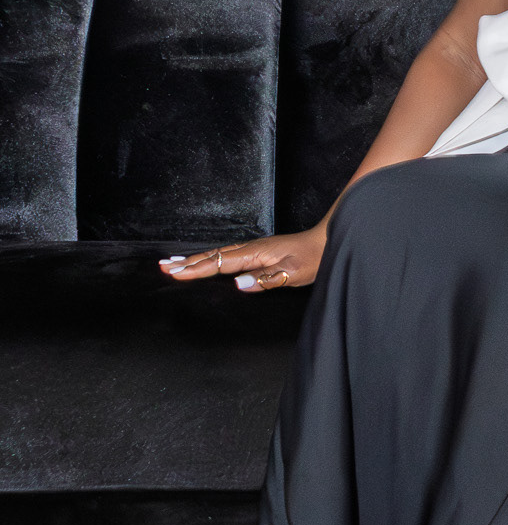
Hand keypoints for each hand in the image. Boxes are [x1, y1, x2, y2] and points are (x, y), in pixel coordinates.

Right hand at [158, 225, 326, 292]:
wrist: (327, 240)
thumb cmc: (313, 258)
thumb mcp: (294, 272)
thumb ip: (267, 278)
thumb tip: (239, 284)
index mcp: (255, 254)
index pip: (220, 263)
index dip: (197, 269)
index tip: (175, 274)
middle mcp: (251, 249)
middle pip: (213, 256)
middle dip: (188, 262)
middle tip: (163, 266)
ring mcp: (254, 248)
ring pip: (218, 254)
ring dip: (195, 259)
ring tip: (174, 262)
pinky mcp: (258, 251)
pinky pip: (228, 254)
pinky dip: (211, 257)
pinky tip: (207, 259)